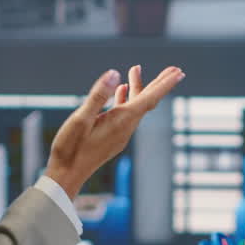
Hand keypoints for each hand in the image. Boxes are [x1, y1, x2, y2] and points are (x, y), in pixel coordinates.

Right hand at [45, 65, 185, 197]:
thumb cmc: (70, 149)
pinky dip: (126, 99)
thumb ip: (98, 96)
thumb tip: (115, 73)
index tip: (179, 72)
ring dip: (138, 88)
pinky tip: (121, 90)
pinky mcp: (112, 136)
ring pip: (135, 106)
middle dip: (160, 83)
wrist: (65, 176)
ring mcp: (120, 133)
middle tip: (175, 68)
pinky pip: (125, 113)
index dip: (165, 84)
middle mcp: (125, 128)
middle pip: (148, 101)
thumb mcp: (80, 119)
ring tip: (136, 69)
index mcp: (121, 121)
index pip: (149, 99)